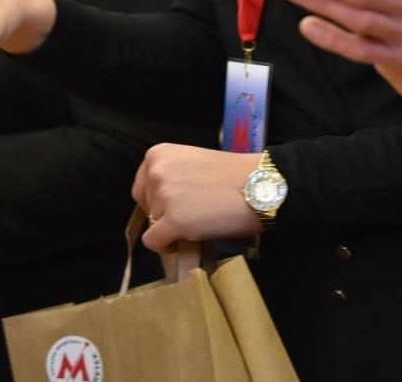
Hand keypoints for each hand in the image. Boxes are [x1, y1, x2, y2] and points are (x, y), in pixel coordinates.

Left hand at [131, 144, 261, 252]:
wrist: (259, 185)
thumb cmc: (233, 174)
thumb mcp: (193, 163)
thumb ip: (172, 176)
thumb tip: (161, 202)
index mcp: (158, 154)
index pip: (142, 187)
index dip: (159, 201)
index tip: (180, 204)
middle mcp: (155, 172)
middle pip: (146, 206)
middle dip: (165, 214)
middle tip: (194, 213)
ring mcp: (163, 197)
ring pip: (152, 225)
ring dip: (172, 228)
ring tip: (201, 221)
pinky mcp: (174, 221)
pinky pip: (154, 243)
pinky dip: (167, 247)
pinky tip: (186, 240)